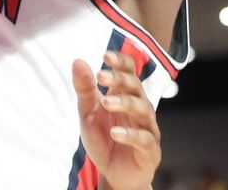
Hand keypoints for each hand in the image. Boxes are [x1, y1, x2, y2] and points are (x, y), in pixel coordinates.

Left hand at [73, 52, 160, 189]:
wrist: (112, 173)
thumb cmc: (103, 137)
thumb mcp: (88, 111)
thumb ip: (84, 88)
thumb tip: (77, 60)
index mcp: (125, 95)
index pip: (129, 71)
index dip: (120, 61)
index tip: (105, 54)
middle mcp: (140, 108)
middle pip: (135, 86)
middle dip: (119, 79)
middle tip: (100, 75)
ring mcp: (147, 128)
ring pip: (143, 109)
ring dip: (124, 103)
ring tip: (106, 102)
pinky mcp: (150, 151)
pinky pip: (145, 140)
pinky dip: (131, 134)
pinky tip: (116, 132)